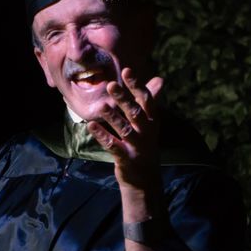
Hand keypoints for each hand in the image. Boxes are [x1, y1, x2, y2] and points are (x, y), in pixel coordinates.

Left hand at [87, 68, 163, 250]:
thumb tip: (159, 79)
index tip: (127, 70)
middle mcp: (147, 133)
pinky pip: (112, 145)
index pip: (147, 100)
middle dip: (124, 98)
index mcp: (153, 122)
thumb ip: (150, 102)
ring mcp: (137, 146)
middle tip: (110, 85)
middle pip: (135, 112)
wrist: (145, 179)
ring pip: (124, 129)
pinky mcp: (126, 159)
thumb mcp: (150, 124)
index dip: (137, 85)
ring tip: (100, 105)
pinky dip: (102, 135)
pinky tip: (91, 125)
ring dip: (112, 116)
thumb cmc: (144, 145)